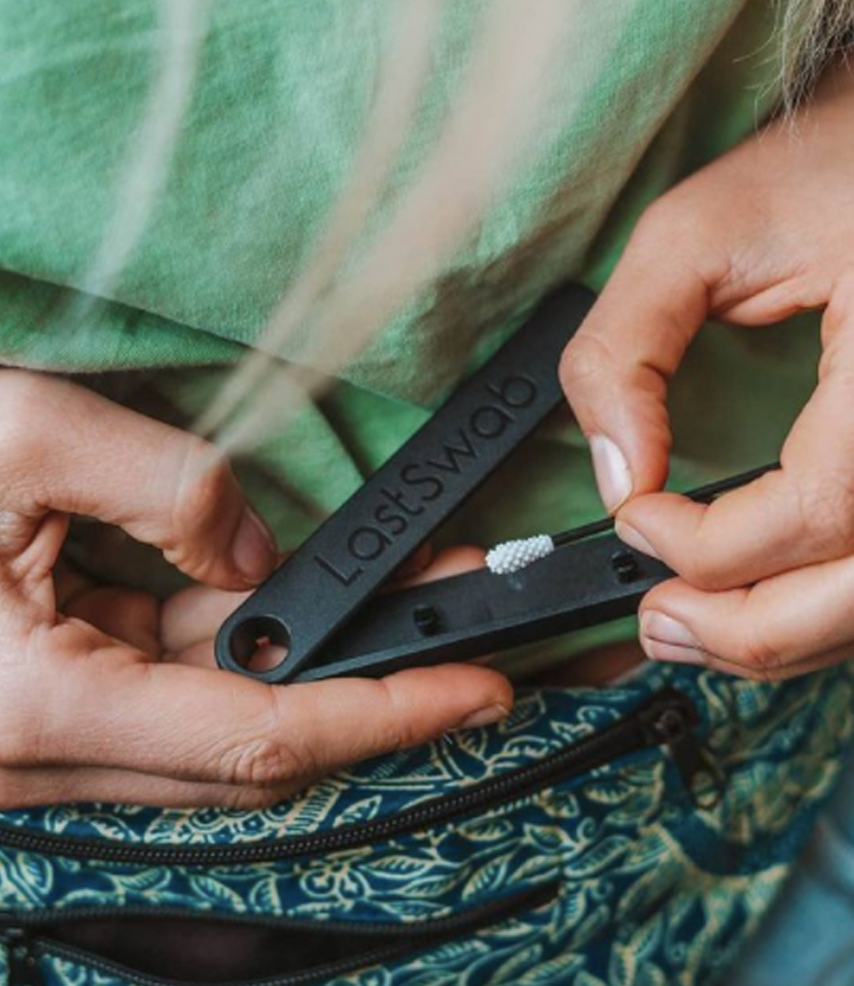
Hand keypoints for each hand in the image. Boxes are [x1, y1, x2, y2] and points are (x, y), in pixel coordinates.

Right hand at [0, 372, 511, 807]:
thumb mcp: (15, 434)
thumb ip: (161, 489)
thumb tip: (252, 557)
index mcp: (37, 708)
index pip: (263, 734)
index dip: (386, 713)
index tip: (478, 689)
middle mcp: (47, 748)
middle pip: (257, 736)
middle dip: (373, 676)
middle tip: (461, 617)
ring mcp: (50, 731)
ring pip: (221, 704)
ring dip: (314, 646)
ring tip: (402, 581)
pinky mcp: (53, 696)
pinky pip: (171, 674)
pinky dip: (244, 632)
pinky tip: (295, 584)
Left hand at [561, 43, 853, 679]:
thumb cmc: (813, 170)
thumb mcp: (684, 234)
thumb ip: (621, 354)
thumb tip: (620, 479)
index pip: (826, 498)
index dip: (714, 543)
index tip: (635, 517)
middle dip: (760, 630)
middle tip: (659, 621)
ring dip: (797, 638)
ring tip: (693, 626)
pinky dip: (833, 610)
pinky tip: (758, 603)